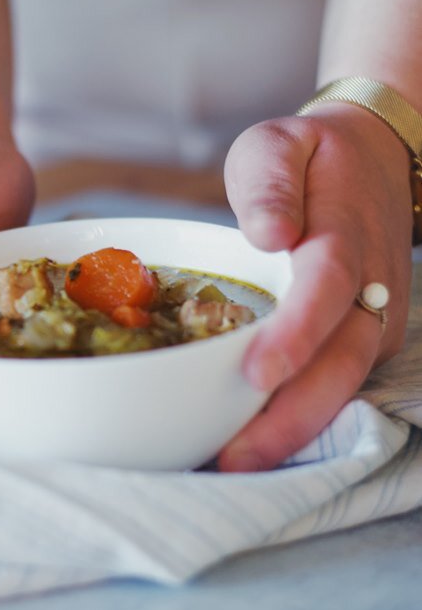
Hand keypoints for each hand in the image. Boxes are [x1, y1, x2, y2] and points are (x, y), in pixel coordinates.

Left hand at [219, 105, 412, 471]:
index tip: (258, 373)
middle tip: (234, 458)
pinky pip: (339, 386)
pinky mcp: (367, 340)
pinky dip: (302, 419)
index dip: (298, 333)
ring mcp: (376, 319)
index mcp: (343, 234)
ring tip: (235, 465)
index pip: (328, 287)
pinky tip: (255, 443)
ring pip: (345, 384)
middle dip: (291, 415)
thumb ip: (270, 182)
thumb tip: (269, 233)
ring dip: (295, 430)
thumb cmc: (311, 159)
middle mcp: (370, 286)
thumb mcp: (277, 144)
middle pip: (341, 360)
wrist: (373, 162)